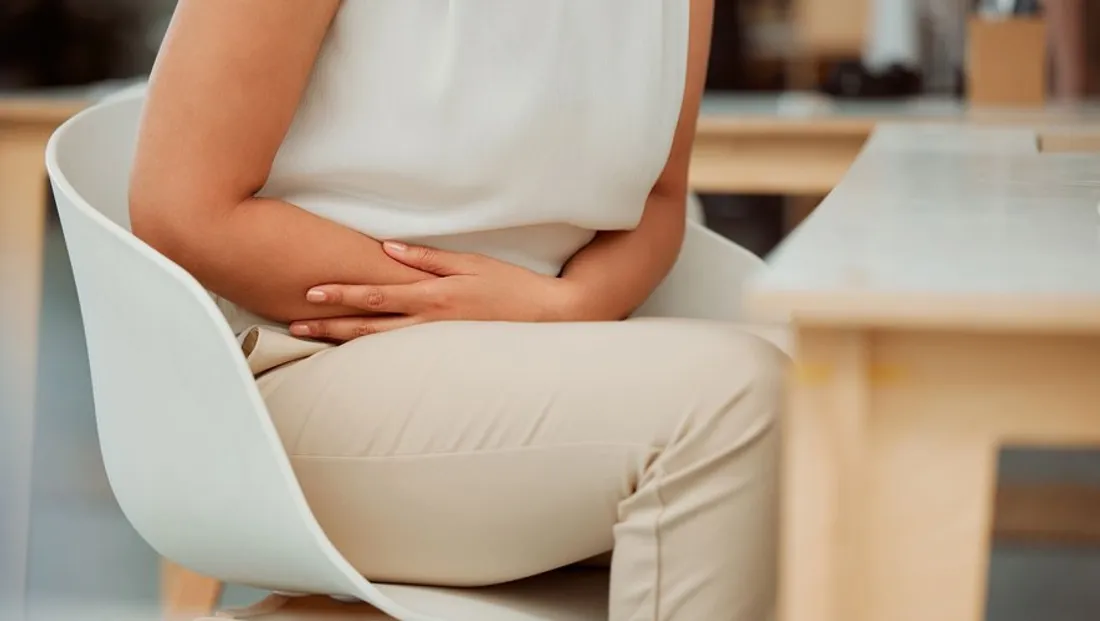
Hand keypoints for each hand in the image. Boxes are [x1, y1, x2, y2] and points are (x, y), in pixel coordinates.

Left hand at [290, 241, 579, 340]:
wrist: (547, 318)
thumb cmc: (511, 286)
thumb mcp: (471, 263)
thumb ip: (427, 258)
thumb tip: (387, 248)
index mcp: (432, 296)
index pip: (376, 294)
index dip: (341, 294)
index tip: (310, 291)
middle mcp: (428, 324)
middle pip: (368, 326)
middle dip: (329, 326)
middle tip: (293, 326)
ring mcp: (435, 344)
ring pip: (379, 345)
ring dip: (343, 342)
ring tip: (312, 340)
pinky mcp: (444, 354)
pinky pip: (400, 355)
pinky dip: (372, 355)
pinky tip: (353, 355)